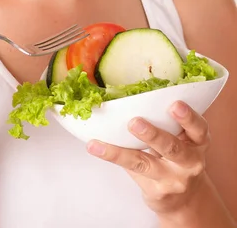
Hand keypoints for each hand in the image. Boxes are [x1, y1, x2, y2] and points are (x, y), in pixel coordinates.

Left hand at [87, 101, 209, 214]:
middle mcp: (190, 162)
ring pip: (146, 163)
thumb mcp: (182, 139)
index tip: (174, 104)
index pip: (199, 128)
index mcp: (198, 142)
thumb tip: (129, 94)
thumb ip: (165, 121)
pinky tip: (96, 147)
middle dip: (153, 135)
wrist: (184, 199)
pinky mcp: (157, 190)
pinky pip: (131, 170)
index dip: (188, 117)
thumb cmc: (177, 157)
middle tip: (134, 122)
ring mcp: (173, 179)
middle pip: (173, 148)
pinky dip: (111, 156)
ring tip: (101, 142)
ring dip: (122, 152)